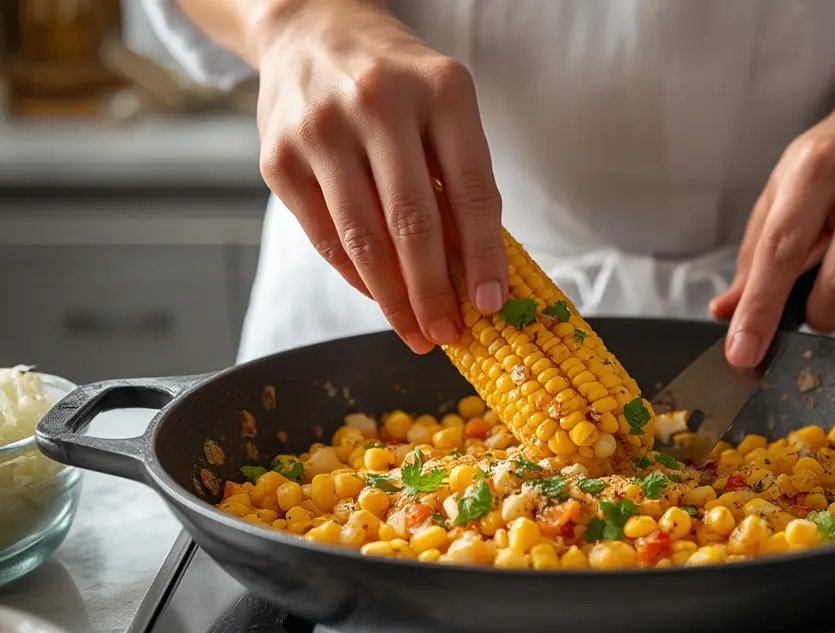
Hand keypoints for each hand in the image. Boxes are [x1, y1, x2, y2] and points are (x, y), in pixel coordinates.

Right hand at [254, 0, 505, 352]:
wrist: (310, 26)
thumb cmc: (396, 80)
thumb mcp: (446, 108)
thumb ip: (460, 180)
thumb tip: (475, 271)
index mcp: (440, 90)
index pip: (471, 192)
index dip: (484, 258)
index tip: (492, 305)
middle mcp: (378, 103)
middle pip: (413, 223)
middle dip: (434, 293)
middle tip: (448, 335)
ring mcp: (320, 129)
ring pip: (363, 239)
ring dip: (394, 299)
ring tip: (416, 332)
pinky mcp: (279, 157)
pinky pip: (324, 237)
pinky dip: (355, 277)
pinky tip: (379, 297)